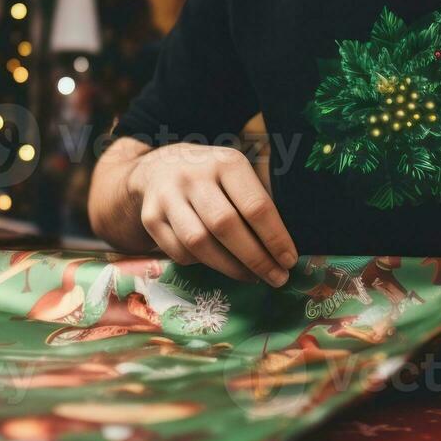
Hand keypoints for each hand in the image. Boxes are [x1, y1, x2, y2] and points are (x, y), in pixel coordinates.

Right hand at [127, 143, 297, 285]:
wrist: (157, 167)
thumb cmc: (211, 175)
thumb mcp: (236, 171)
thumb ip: (260, 196)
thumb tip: (287, 241)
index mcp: (226, 162)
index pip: (255, 205)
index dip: (275, 238)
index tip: (289, 260)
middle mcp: (194, 176)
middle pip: (226, 226)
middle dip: (255, 258)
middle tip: (276, 278)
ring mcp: (168, 197)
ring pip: (199, 243)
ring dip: (230, 267)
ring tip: (252, 277)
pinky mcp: (150, 218)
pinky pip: (180, 252)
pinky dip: (203, 264)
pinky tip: (221, 264)